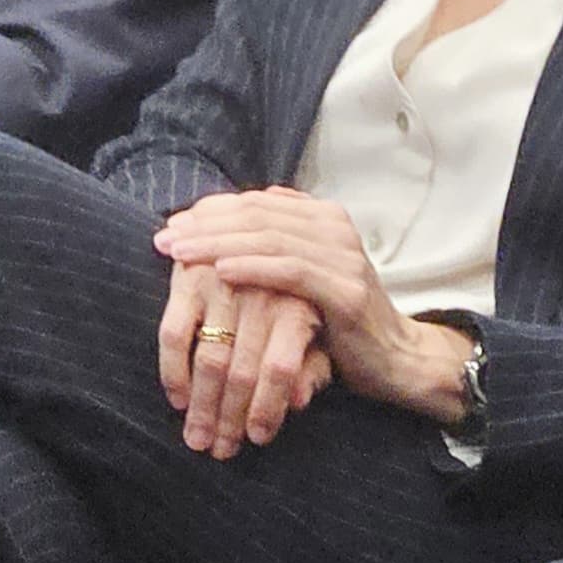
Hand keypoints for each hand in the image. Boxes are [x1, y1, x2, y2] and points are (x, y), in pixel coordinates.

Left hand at [154, 188, 473, 423]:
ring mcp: (343, 255)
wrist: (396, 359)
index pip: (256, 203)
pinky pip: (290, 270)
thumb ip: (269, 249)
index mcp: (322, 217)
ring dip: (218, 244)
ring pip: (268, 238)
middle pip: (257, 215)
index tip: (172, 225)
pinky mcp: (346, 289)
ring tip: (180, 253)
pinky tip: (219, 271)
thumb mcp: (301, 279)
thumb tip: (213, 224)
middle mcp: (334, 227)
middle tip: (165, 238)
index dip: (211, 211)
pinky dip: (252, 267)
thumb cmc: (339, 323)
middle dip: (205, 225)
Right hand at [157, 255, 329, 457]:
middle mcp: (262, 291)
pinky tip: (177, 399)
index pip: (281, 367)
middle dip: (229, 418)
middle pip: (243, 369)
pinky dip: (173, 371)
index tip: (258, 438)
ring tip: (197, 439)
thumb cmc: (296, 299)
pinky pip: (174, 334)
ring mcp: (224, 282)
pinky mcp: (189, 276)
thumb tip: (300, 401)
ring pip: (210, 358)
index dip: (268, 408)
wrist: (269, 241)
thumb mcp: (318, 333)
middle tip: (220, 450)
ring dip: (201, 406)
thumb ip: (313, 367)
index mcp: (299, 303)